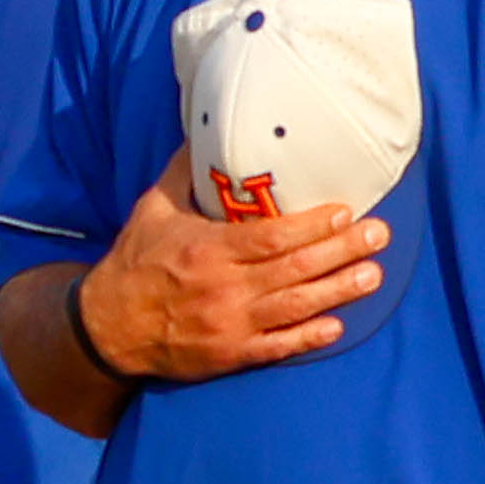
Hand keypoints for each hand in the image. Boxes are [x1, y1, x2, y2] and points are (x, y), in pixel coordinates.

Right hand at [70, 155, 386, 381]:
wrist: (106, 328)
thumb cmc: (133, 263)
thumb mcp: (152, 209)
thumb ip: (184, 172)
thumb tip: (206, 129)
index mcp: (207, 250)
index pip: (270, 237)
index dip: (312, 226)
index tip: (344, 212)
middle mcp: (223, 289)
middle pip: (294, 269)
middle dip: (341, 252)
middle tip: (378, 236)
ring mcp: (229, 325)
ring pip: (294, 307)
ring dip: (338, 291)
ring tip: (373, 275)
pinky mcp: (229, 354)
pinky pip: (276, 348)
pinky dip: (307, 339)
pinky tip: (337, 327)